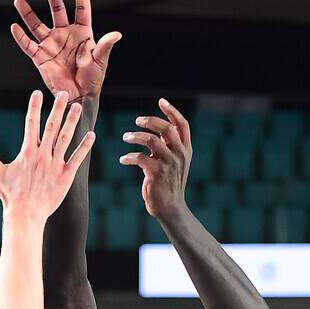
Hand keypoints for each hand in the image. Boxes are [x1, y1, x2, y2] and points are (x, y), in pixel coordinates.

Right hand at [0, 90, 94, 221]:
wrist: (25, 215)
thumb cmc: (10, 195)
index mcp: (27, 152)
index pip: (31, 124)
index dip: (34, 107)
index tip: (38, 93)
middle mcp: (42, 155)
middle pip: (51, 127)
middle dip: (57, 109)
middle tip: (63, 94)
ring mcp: (55, 165)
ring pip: (65, 139)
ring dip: (72, 122)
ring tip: (77, 108)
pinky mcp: (66, 176)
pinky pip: (77, 159)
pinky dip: (85, 147)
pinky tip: (92, 135)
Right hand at [11, 0, 120, 101]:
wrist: (79, 96)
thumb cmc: (92, 79)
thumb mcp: (100, 61)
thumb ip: (105, 46)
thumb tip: (116, 35)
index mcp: (82, 32)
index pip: (81, 8)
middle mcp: (64, 34)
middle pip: (57, 9)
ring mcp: (51, 44)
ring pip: (37, 25)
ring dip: (27, 14)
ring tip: (18, 1)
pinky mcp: (41, 57)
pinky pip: (28, 45)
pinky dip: (20, 37)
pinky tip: (14, 27)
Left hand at [120, 99, 191, 219]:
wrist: (170, 207)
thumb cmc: (169, 183)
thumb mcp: (174, 162)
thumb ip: (169, 146)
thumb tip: (156, 129)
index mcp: (185, 150)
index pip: (182, 125)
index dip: (172, 111)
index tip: (161, 101)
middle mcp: (179, 154)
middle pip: (166, 128)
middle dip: (150, 121)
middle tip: (137, 121)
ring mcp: (168, 164)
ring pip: (150, 140)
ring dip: (135, 136)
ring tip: (125, 137)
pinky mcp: (156, 173)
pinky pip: (139, 158)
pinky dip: (129, 157)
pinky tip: (124, 160)